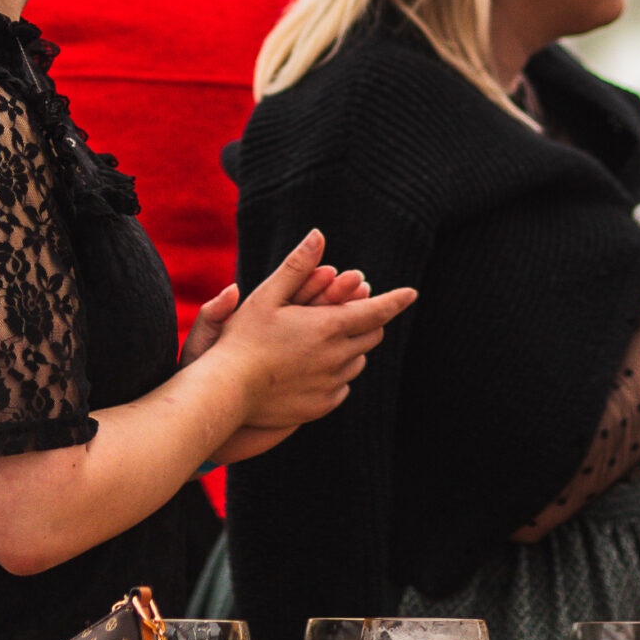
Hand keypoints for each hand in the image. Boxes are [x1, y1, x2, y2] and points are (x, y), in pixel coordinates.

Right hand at [202, 230, 413, 433]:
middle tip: (354, 312)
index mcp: (328, 326)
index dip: (396, 300)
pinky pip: (342, 386)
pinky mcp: (322, 405)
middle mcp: (337, 356)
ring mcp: (331, 384)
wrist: (227, 390)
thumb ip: (297, 266)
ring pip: (357, 361)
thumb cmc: (243, 338)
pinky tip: (315, 368)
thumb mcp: (267, 295)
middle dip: (368, 321)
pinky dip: (336, 373)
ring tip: (329, 340)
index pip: (377, 311)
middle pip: (371, 335)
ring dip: (351, 348)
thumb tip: (318, 233)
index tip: (412, 293)